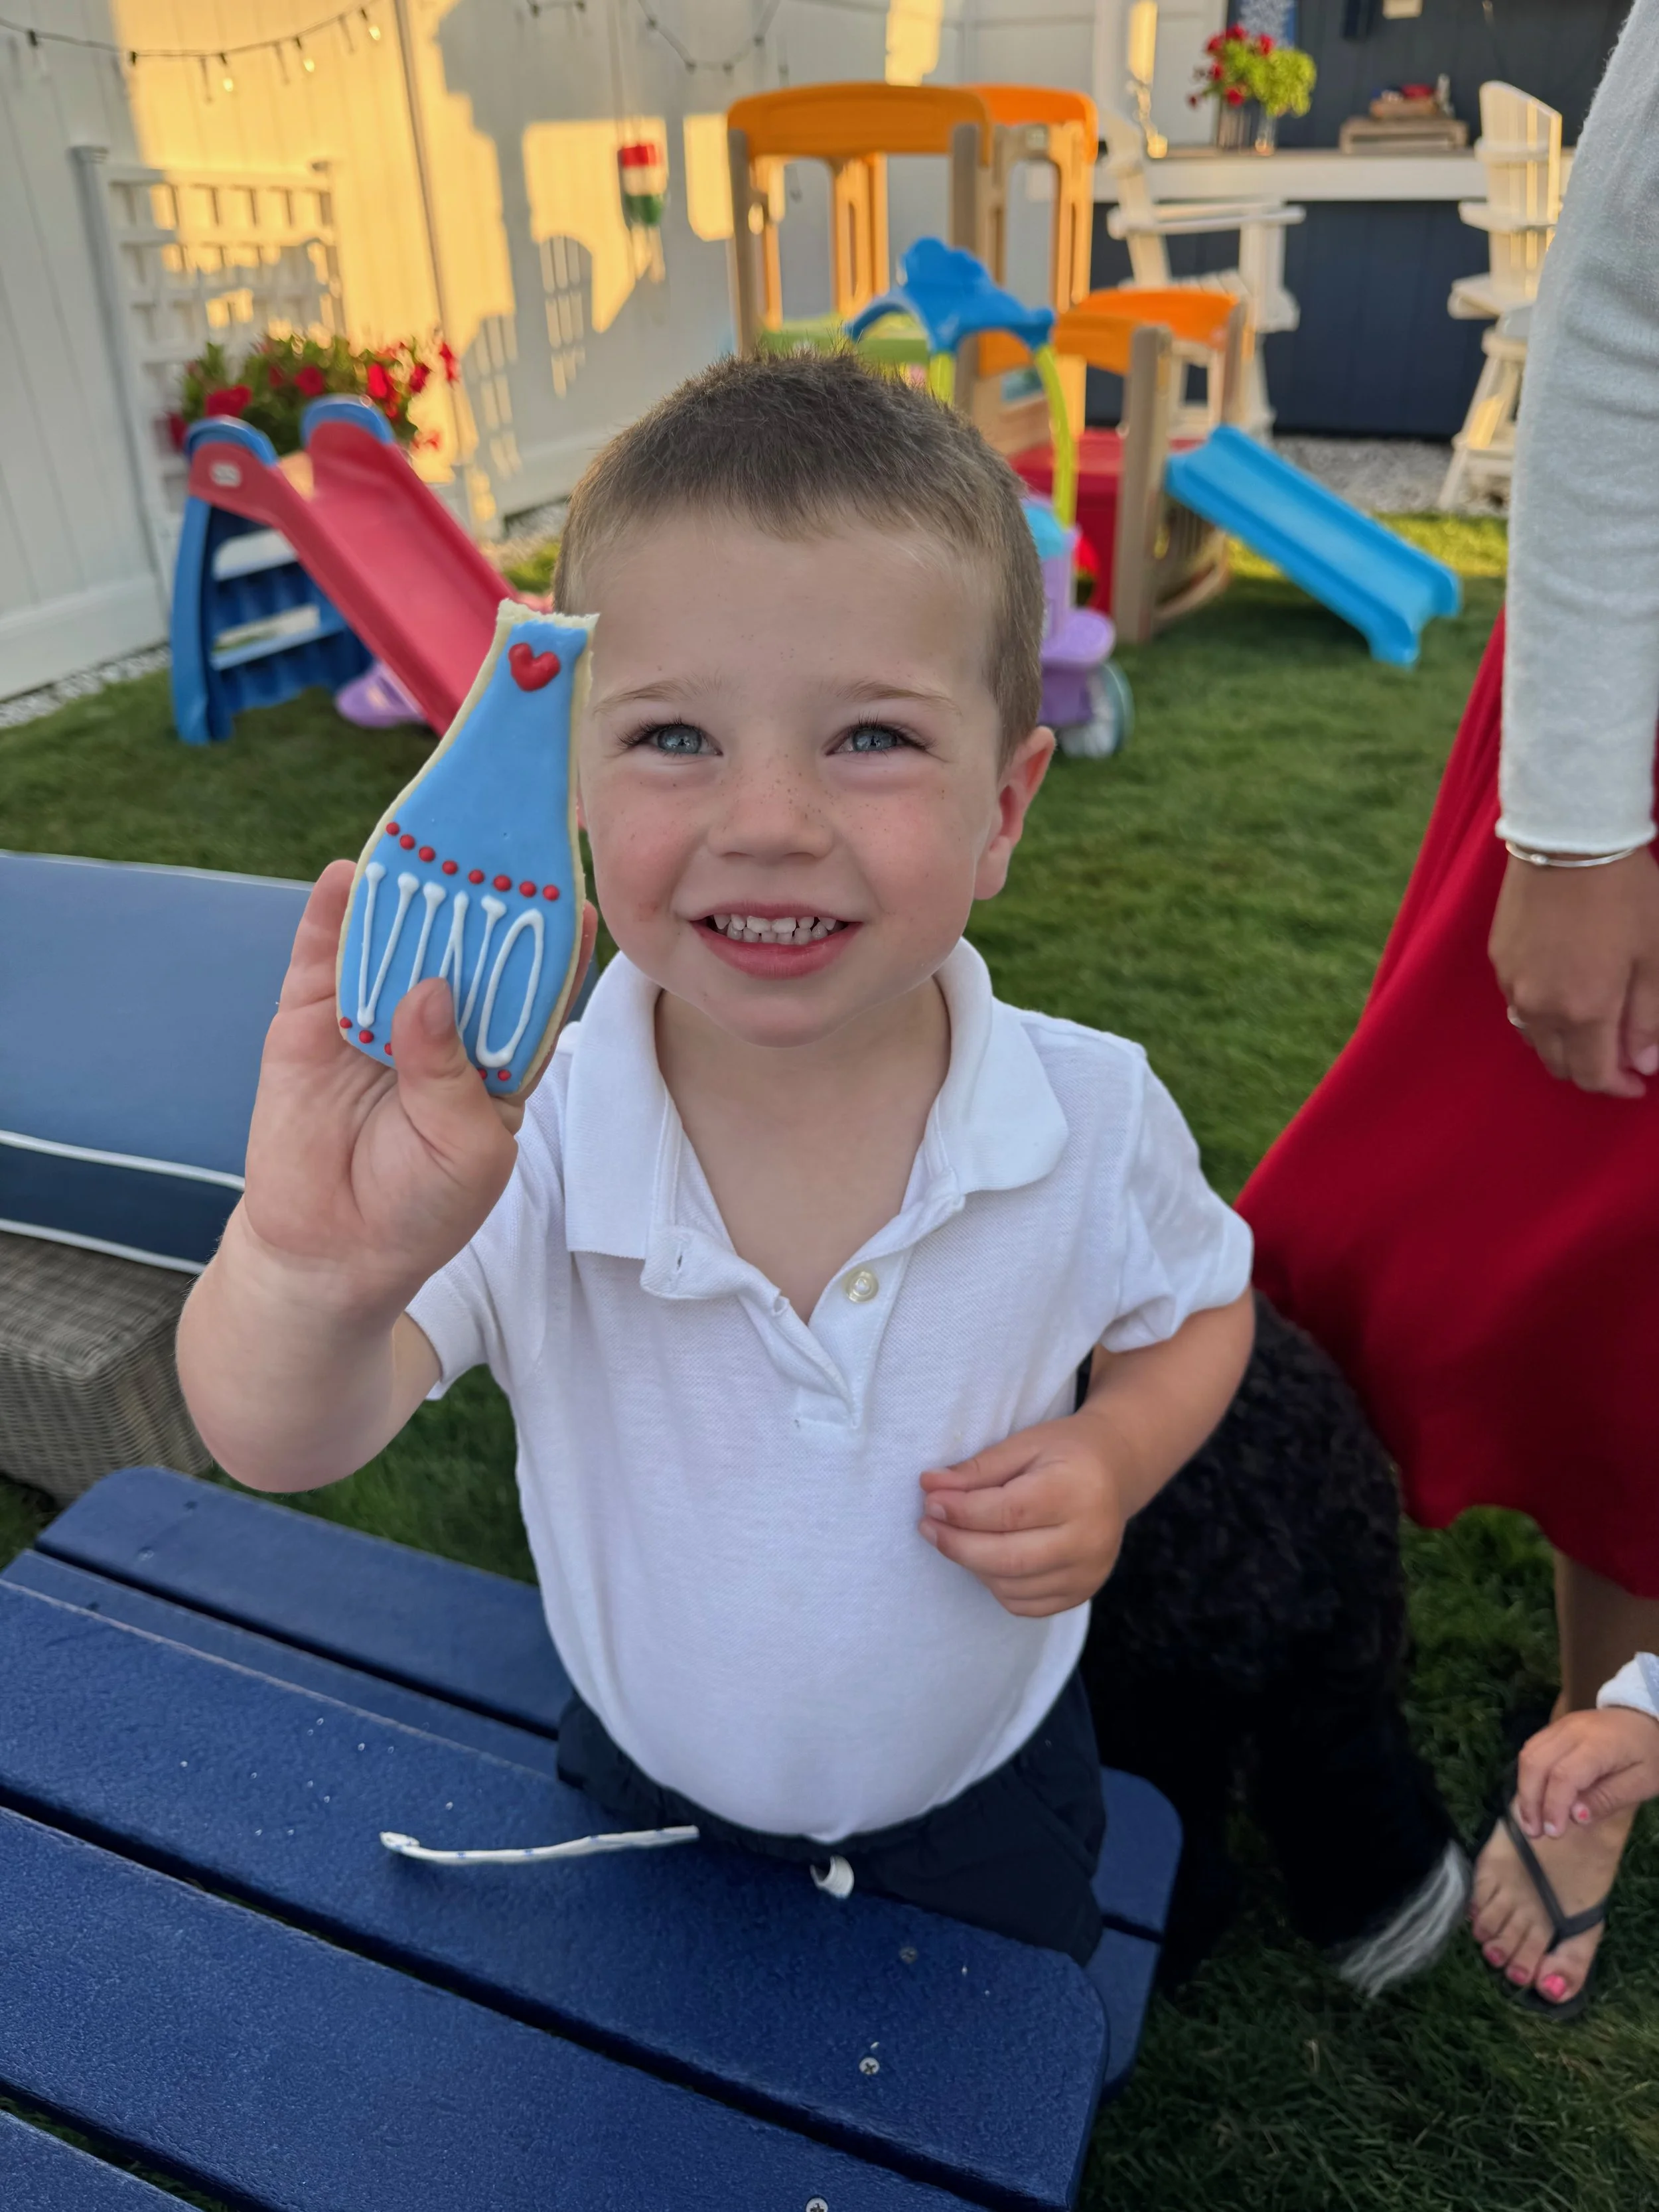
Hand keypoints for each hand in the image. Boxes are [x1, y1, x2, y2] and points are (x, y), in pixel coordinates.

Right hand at [241, 859, 595, 1313]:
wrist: (331, 1251)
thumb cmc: (422, 1208)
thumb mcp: (465, 1150)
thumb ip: (453, 1073)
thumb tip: (428, 990)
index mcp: (499, 1054)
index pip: (533, 985)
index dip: (550, 939)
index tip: (570, 886)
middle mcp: (443, 1022)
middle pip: (466, 944)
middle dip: (480, 892)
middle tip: (495, 830)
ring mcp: (376, 1012)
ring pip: (398, 937)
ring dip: (411, 886)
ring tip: (428, 829)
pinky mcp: (313, 1018)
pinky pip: (325, 957)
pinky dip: (333, 915)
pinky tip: (349, 874)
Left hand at [917, 1411, 1127, 1617]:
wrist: (1115, 1471)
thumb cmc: (1064, 1452)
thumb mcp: (1024, 1445)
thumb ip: (977, 1469)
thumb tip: (930, 1487)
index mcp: (1077, 1491)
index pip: (1008, 1513)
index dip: (961, 1511)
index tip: (930, 1502)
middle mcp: (1089, 1538)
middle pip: (1008, 1558)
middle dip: (957, 1544)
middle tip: (927, 1525)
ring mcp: (1089, 1572)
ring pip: (1011, 1586)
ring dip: (972, 1564)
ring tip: (955, 1537)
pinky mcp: (1083, 1592)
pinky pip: (1024, 1604)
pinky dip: (995, 1585)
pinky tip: (986, 1558)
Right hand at [1489, 847, 1658, 1096]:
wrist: (1568, 839)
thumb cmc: (1624, 894)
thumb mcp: (1655, 957)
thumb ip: (1649, 1018)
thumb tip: (1643, 1063)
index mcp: (1583, 1011)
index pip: (1592, 1076)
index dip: (1617, 1086)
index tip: (1637, 1082)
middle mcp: (1539, 1007)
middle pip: (1558, 1064)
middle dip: (1589, 1068)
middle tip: (1618, 1053)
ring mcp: (1513, 983)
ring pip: (1533, 1037)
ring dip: (1562, 1042)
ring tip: (1589, 1022)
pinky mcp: (1499, 959)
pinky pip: (1518, 1004)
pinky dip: (1541, 1013)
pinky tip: (1562, 989)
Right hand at [1514, 1705, 1658, 1837]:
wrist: (1645, 1717)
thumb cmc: (1648, 1753)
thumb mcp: (1642, 1782)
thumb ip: (1608, 1799)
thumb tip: (1575, 1817)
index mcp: (1598, 1744)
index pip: (1564, 1775)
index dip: (1553, 1806)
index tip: (1553, 1833)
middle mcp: (1571, 1731)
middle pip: (1536, 1763)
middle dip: (1530, 1800)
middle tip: (1535, 1832)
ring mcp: (1559, 1726)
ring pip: (1528, 1755)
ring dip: (1525, 1790)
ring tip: (1530, 1820)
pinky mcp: (1554, 1728)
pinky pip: (1532, 1750)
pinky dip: (1528, 1776)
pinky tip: (1535, 1798)